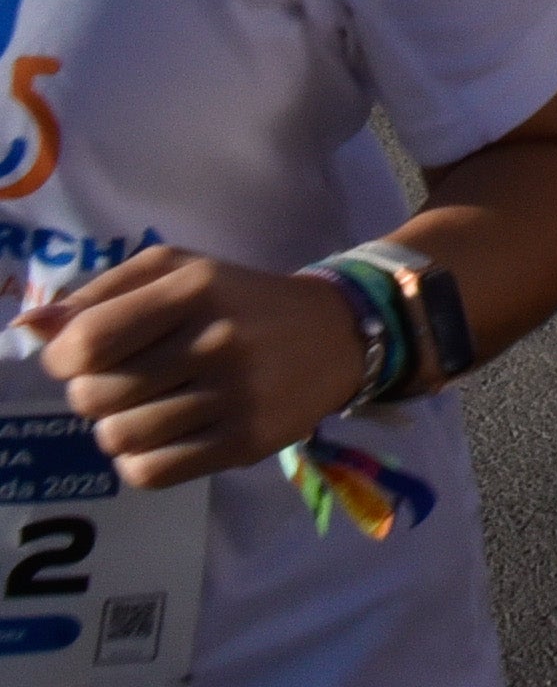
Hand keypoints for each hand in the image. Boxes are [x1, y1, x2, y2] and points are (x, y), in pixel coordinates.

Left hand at [21, 246, 366, 488]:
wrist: (337, 334)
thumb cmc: (238, 300)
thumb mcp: (177, 272)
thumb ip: (98, 294)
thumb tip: (29, 330)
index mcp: (193, 288)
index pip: (86, 342)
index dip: (64, 358)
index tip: (83, 356)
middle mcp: (215, 339)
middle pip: (94, 397)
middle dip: (93, 395)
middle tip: (124, 383)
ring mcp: (235, 395)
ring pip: (118, 439)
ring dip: (118, 429)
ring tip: (148, 410)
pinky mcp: (246, 441)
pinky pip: (151, 473)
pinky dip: (142, 462)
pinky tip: (165, 438)